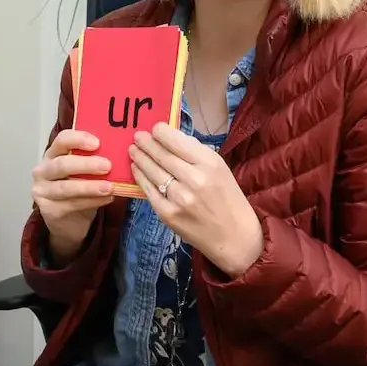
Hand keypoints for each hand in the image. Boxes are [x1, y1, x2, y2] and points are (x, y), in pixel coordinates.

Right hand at [30, 128, 116, 262]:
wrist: (70, 221)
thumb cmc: (79, 191)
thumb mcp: (85, 173)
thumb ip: (94, 161)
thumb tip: (119, 152)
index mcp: (53, 154)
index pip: (61, 140)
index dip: (79, 139)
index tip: (97, 143)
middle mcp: (43, 171)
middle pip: (62, 164)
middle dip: (86, 164)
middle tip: (107, 166)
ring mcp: (42, 191)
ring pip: (66, 187)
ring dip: (90, 187)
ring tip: (110, 187)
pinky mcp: (49, 210)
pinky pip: (71, 204)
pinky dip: (92, 201)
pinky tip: (107, 199)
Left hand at [128, 123, 262, 274]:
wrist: (234, 237)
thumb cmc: (228, 199)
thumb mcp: (220, 169)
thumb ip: (197, 154)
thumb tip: (172, 138)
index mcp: (210, 164)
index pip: (178, 142)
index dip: (161, 133)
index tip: (154, 128)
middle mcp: (194, 179)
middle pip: (163, 155)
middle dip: (147, 143)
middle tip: (137, 136)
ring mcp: (180, 198)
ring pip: (153, 172)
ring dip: (140, 158)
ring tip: (133, 150)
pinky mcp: (168, 214)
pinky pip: (149, 191)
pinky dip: (141, 178)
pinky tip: (136, 169)